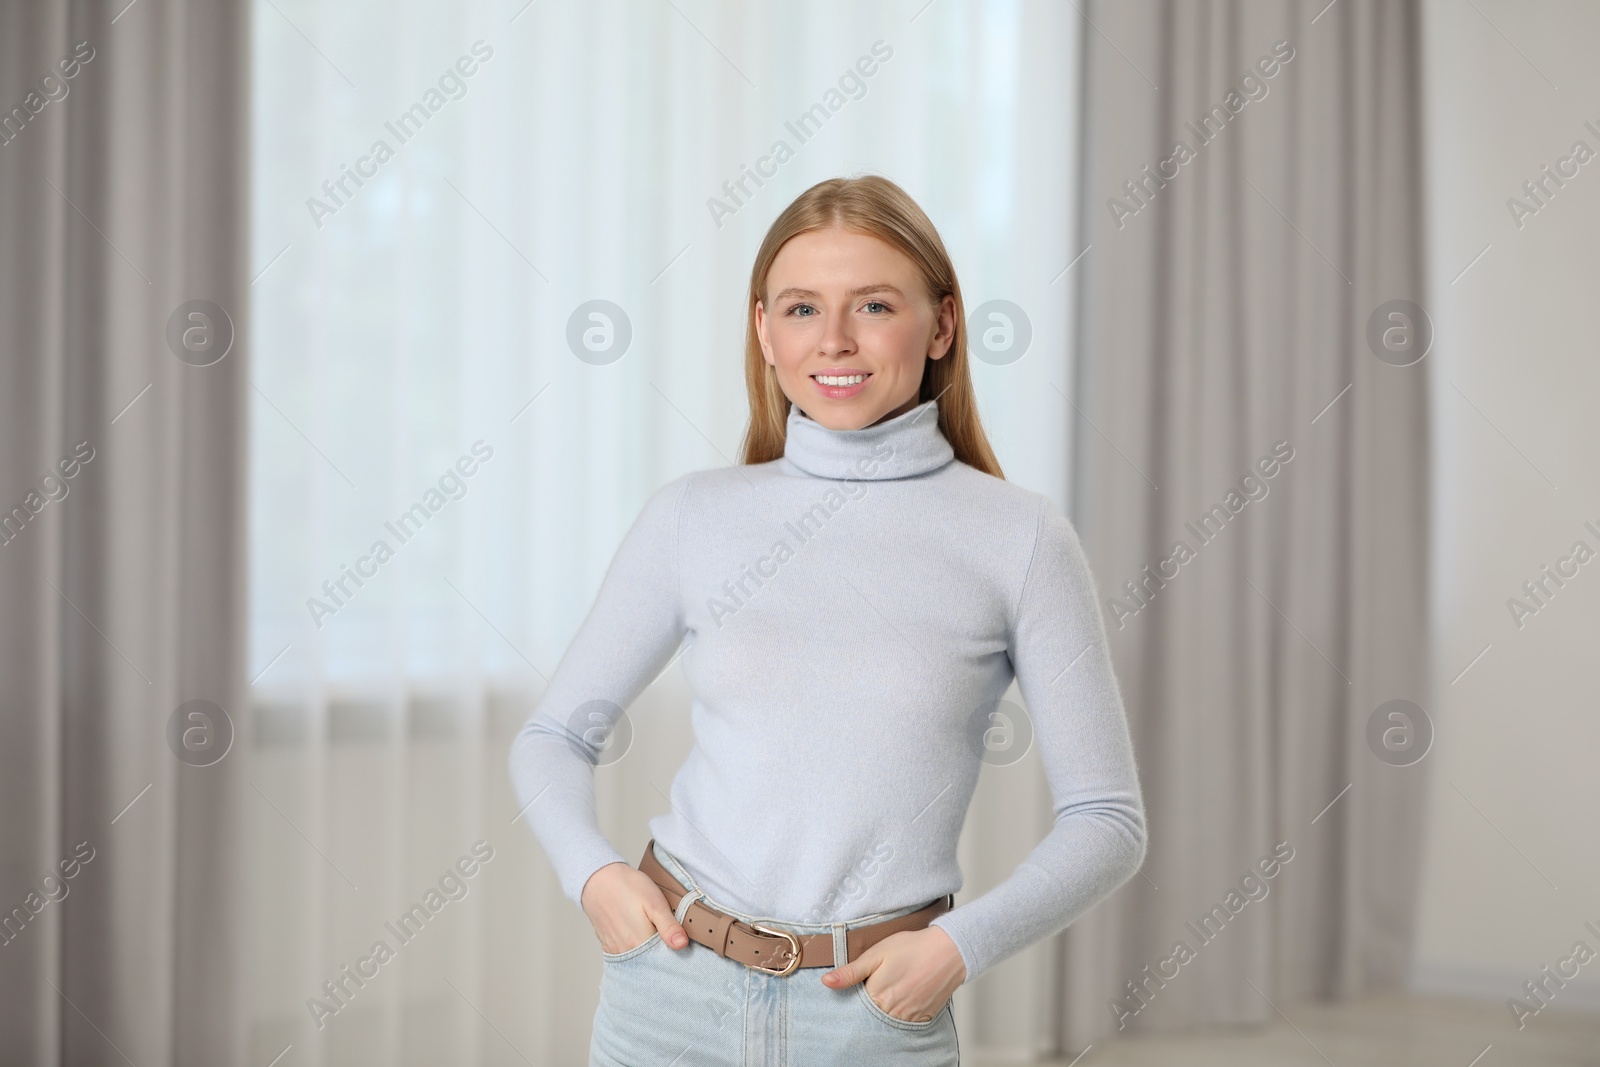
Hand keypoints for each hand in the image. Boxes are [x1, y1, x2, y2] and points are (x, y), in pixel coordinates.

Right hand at [580, 861, 689, 954]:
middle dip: (661, 952)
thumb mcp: (654, 902)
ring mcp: (616, 950)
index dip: (674, 950)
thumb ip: (669, 925)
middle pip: (651, 961)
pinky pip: (627, 955)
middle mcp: (626, 951)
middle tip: (665, 932)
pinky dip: (636, 949)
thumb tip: (682, 944)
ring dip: (648, 951)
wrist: (599, 880)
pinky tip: (639, 934)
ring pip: (639, 959)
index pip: (664, 958)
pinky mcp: (609, 946)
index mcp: (640, 942)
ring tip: (651, 931)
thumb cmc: (627, 887)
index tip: (679, 939)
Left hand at [820, 926, 966, 1022]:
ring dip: (885, 1011)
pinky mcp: (923, 1017)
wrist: (949, 950)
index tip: (859, 987)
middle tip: (880, 986)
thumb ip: (851, 971)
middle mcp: (892, 1012)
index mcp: (877, 996)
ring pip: (888, 1021)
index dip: (854, 998)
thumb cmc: (913, 948)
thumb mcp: (876, 954)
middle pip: (871, 1018)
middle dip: (869, 1007)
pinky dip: (901, 1014)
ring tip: (892, 990)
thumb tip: (826, 982)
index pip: (855, 1008)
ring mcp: (909, 1017)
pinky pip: (906, 1023)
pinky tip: (904, 997)